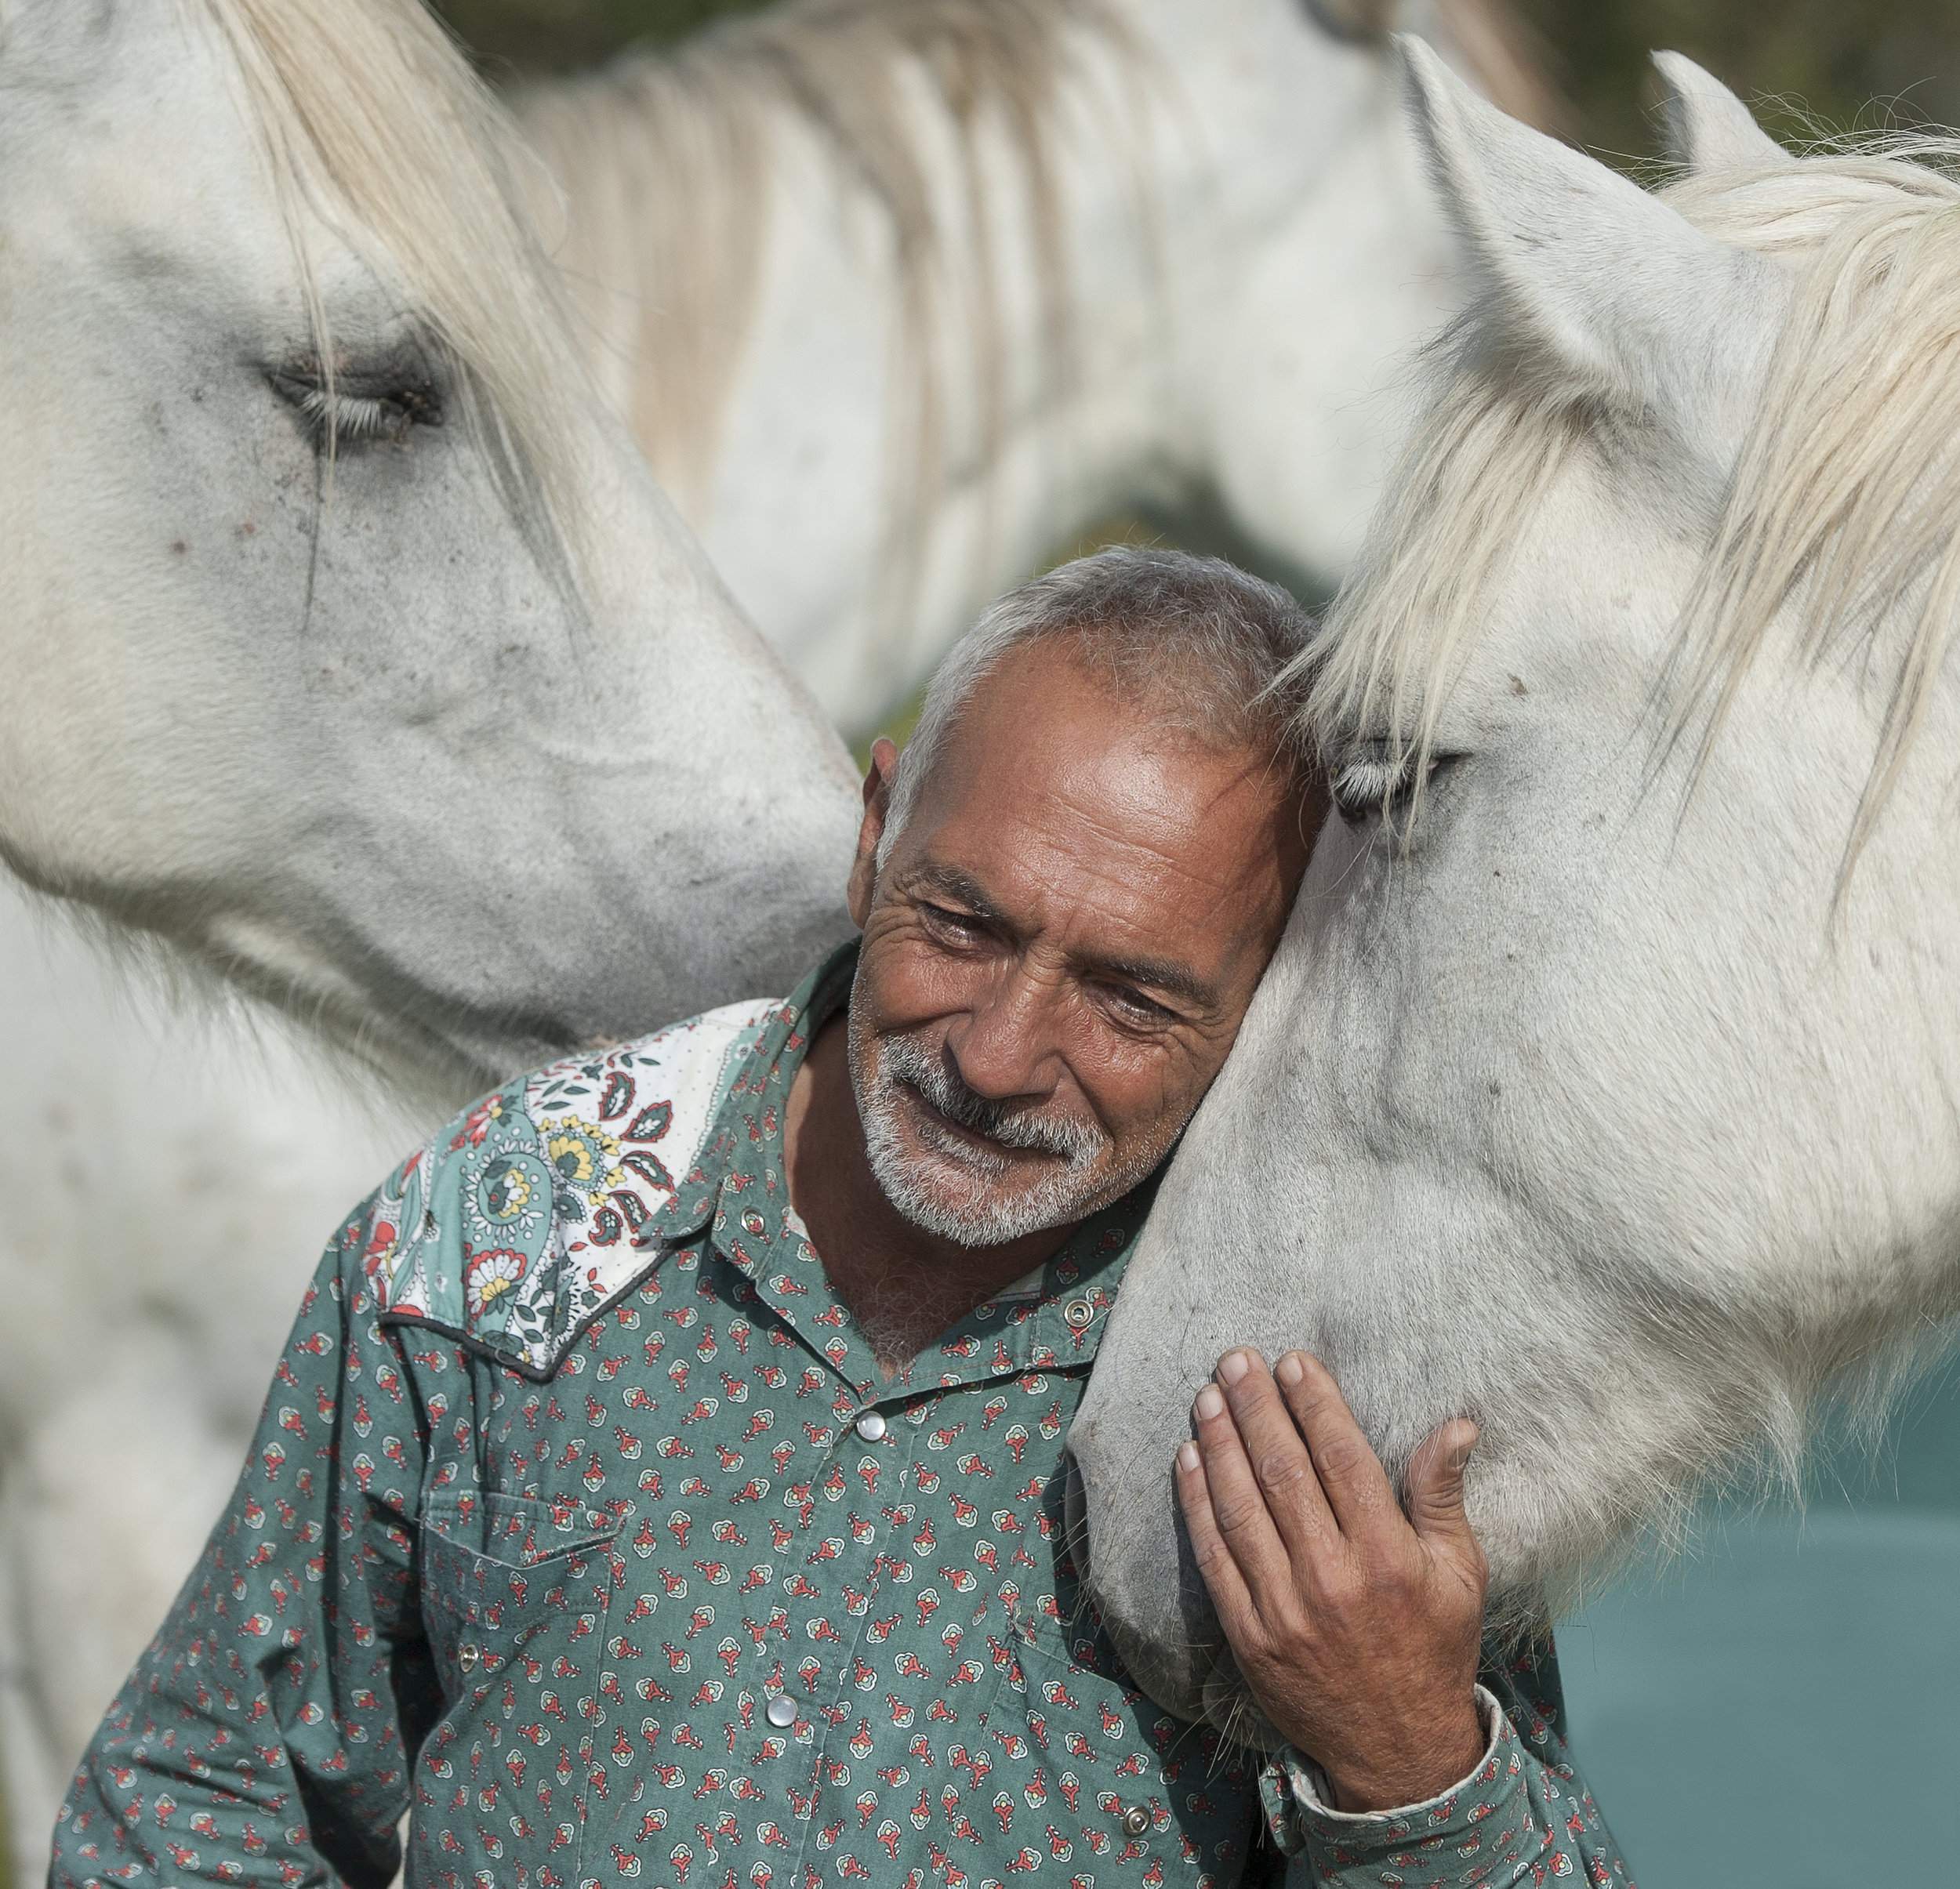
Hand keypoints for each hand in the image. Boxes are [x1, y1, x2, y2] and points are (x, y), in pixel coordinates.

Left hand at [1174, 1348, 1487, 1812]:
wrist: (1398, 1752)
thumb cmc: (1434, 1648)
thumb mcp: (1461, 1574)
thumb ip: (1444, 1495)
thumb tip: (1457, 1424)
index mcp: (1389, 1558)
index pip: (1343, 1459)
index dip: (1314, 1404)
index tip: (1293, 1362)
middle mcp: (1333, 1578)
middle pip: (1284, 1472)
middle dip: (1256, 1407)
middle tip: (1235, 1360)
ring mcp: (1284, 1609)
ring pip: (1241, 1507)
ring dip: (1219, 1444)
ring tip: (1207, 1396)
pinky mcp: (1248, 1635)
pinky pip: (1214, 1556)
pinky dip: (1197, 1504)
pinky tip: (1188, 1460)